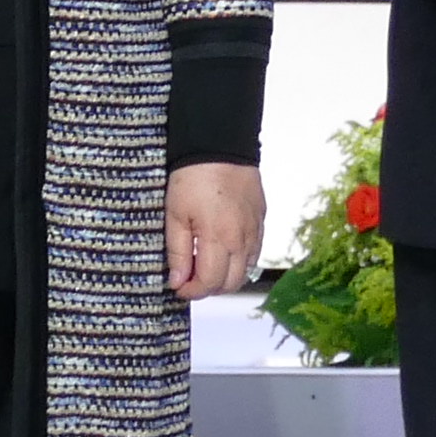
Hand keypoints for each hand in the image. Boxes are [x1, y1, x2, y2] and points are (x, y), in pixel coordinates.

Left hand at [166, 160, 264, 298]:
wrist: (220, 145)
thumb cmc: (193, 176)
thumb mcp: (175, 215)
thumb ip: (178, 252)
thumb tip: (178, 281)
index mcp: (218, 239)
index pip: (210, 282)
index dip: (192, 291)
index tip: (178, 286)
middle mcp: (242, 239)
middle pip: (231, 283)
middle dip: (209, 288)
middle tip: (191, 279)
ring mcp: (255, 230)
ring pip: (246, 271)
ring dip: (226, 276)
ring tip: (206, 265)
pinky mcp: (260, 220)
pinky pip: (255, 252)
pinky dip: (240, 261)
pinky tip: (224, 251)